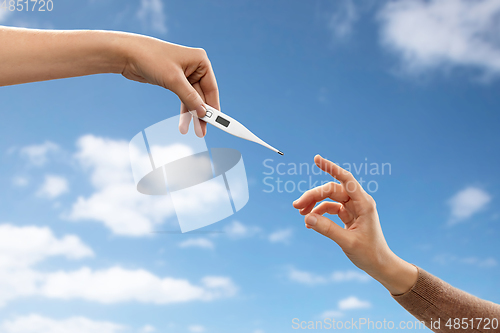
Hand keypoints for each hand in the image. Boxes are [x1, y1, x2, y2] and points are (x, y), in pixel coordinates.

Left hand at [121, 34, 218, 136]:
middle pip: (202, 96)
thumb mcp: (173, 80)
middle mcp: (194, 67)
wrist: (126, 54)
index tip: (218, 123)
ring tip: (190, 131)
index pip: (212, 89)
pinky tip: (183, 123)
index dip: (214, 107)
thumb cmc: (151, 59)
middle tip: (202, 131)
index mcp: (200, 61)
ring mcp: (184, 74)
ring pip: (192, 99)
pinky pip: (183, 99)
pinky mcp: (174, 81)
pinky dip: (184, 110)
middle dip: (201, 114)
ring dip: (191, 115)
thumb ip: (190, 98)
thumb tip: (203, 113)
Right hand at [292, 155, 417, 294]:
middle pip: (332, 190)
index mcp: (364, 203)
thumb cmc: (369, 253)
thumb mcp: (347, 242)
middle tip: (296, 206)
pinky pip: (330, 209)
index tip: (317, 159)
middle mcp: (358, 202)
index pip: (346, 179)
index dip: (331, 168)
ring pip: (329, 198)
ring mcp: (353, 208)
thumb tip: (308, 218)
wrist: (380, 265)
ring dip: (314, 204)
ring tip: (300, 214)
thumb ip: (327, 229)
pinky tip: (310, 223)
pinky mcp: (348, 216)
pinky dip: (319, 213)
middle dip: (313, 195)